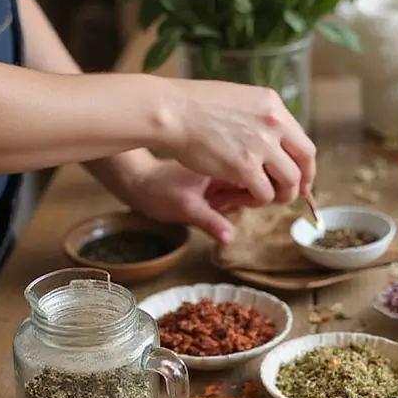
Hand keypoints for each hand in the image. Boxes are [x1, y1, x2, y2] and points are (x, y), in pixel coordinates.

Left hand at [119, 159, 256, 242]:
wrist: (139, 185)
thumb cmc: (158, 191)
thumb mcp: (185, 208)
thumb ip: (210, 222)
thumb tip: (230, 238)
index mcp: (222, 160)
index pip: (258, 169)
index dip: (258, 187)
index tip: (239, 201)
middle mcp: (226, 163)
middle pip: (257, 177)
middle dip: (246, 195)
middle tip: (220, 202)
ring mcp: (223, 172)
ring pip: (248, 186)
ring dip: (237, 199)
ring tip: (212, 201)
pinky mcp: (218, 181)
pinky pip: (236, 191)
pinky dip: (229, 201)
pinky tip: (211, 202)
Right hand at [165, 78, 315, 205]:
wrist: (173, 111)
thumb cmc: (194, 106)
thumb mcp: (238, 100)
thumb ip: (259, 119)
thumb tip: (272, 136)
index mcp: (273, 105)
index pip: (302, 140)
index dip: (304, 164)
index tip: (301, 177)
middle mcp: (274, 123)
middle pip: (305, 161)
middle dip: (301, 183)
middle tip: (291, 195)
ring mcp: (262, 145)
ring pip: (289, 181)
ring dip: (280, 195)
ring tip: (262, 197)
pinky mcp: (245, 166)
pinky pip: (265, 193)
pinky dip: (257, 200)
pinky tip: (244, 197)